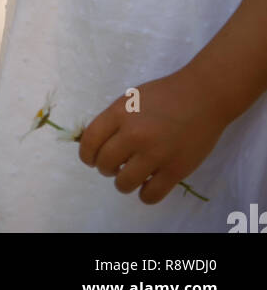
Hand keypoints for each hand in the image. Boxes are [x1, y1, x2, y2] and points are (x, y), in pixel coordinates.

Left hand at [77, 68, 227, 203]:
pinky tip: (149, 184)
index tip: (92, 159)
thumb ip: (113, 120)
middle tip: (115, 165)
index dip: (87, 155)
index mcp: (120, 113)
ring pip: (123, 184)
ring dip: (123, 182)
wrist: (203, 96)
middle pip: (104, 164)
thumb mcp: (131, 99)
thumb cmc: (165, 95)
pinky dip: (145, 194)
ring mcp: (155, 153)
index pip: (89, 142)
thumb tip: (94, 144)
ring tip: (132, 174)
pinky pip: (150, 195)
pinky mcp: (175, 170)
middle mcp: (134, 134)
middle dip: (106, 168)